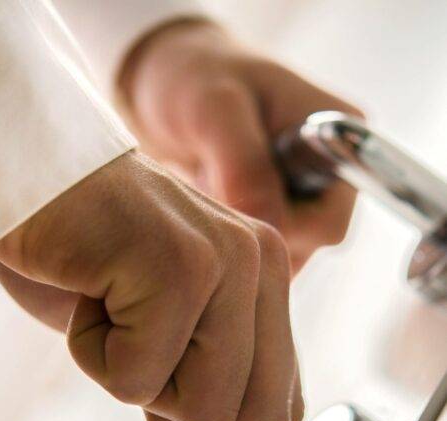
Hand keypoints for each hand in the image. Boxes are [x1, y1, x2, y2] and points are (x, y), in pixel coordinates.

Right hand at [0, 152, 301, 420]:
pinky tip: (88, 289)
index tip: (167, 375)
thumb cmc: (96, 258)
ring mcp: (225, 261)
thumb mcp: (177, 322)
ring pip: (204, 412)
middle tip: (136, 343)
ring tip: (112, 306)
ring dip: (135, 378)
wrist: (37, 185)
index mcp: (270, 279)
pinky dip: (92, 353)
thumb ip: (226, 369)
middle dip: (181, 412)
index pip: (286, 408)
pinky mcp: (176, 265)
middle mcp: (262, 264)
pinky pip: (136, 380)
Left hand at [119, 20, 361, 271]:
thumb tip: (271, 233)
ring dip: (237, 232)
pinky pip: (259, 246)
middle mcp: (329, 176)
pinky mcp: (275, 209)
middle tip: (211, 182)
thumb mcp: (215, 109)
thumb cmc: (196, 78)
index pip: (328, 224)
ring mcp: (302, 197)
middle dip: (252, 227)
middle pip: (304, 244)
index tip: (232, 202)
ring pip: (278, 251)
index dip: (280, 230)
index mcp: (340, 142)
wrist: (171, 81)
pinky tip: (209, 195)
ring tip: (208, 182)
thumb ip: (245, 168)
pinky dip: (229, 233)